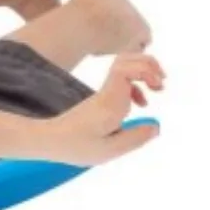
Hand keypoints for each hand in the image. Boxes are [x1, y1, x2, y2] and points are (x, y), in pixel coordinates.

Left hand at [42, 52, 164, 166]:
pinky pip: (121, 82)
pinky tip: (141, 103)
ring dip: (145, 73)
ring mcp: (103, 94)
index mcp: (109, 102)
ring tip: (157, 89)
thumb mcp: (108, 150)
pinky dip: (136, 86)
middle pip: (126, 59)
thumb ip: (135, 138)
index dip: (145, 70)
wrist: (49, 140)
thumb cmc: (76, 147)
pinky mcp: (101, 100)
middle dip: (149, 65)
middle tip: (161, 83)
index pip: (124, 69)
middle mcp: (106, 93)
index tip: (157, 86)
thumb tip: (156, 126)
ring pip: (125, 67)